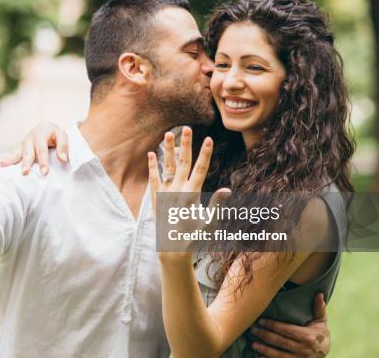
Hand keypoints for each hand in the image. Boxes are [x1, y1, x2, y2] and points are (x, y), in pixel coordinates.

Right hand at [0, 122, 68, 174]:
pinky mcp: (18, 149)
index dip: (43, 161)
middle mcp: (30, 138)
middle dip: (26, 162)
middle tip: (24, 172)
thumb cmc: (56, 136)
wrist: (47, 130)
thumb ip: (63, 147)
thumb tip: (63, 159)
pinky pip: (9, 154)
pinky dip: (2, 159)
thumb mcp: (62, 136)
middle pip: (27, 151)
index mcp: (41, 133)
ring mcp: (22, 144)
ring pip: (15, 152)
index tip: (44, 173)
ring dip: (8, 160)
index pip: (42, 148)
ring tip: (0, 166)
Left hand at [148, 127, 215, 256]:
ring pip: (167, 166)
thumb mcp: (208, 221)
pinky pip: (154, 178)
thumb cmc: (193, 236)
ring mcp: (165, 193)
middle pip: (183, 162)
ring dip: (168, 150)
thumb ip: (216, 204)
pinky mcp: (155, 198)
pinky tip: (152, 154)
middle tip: (187, 129)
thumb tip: (227, 190)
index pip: (201, 169)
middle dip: (186, 144)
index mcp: (193, 194)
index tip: (209, 139)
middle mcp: (178, 190)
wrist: (172, 249)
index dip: (205, 154)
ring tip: (168, 134)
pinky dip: (152, 166)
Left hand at [250, 293, 329, 357]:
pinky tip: (260, 357)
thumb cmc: (319, 333)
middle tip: (253, 330)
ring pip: (280, 355)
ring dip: (265, 350)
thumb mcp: (321, 321)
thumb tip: (319, 294)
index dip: (273, 326)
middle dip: (265, 336)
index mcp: (308, 336)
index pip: (287, 330)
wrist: (325, 352)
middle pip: (281, 342)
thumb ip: (319, 308)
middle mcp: (304, 349)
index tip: (261, 321)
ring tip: (253, 344)